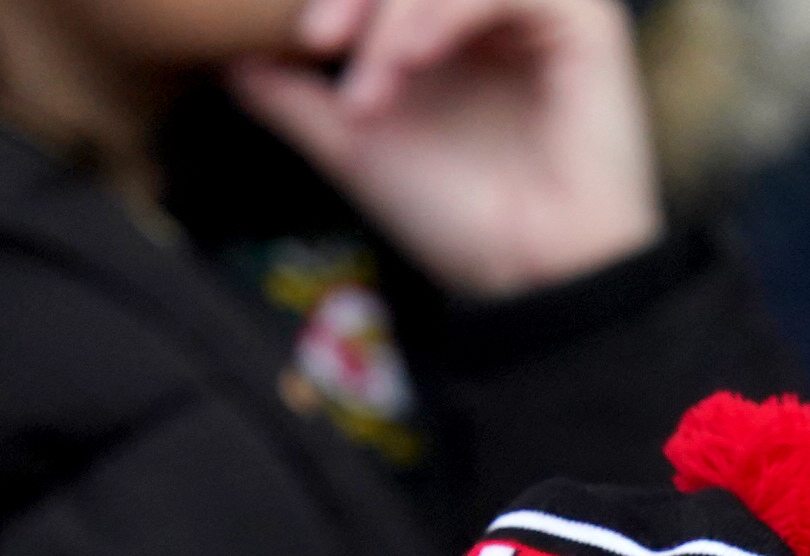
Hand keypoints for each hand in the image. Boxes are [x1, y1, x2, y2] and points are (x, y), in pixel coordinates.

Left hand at [227, 0, 663, 298]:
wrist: (526, 274)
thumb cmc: (451, 214)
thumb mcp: (351, 144)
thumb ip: (292, 97)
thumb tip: (227, 57)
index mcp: (442, 21)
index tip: (299, 39)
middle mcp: (490, 5)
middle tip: (317, 42)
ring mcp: (538, 5)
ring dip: (394, 15)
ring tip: (368, 91)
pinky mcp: (582, 20)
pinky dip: (447, 11)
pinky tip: (412, 59)